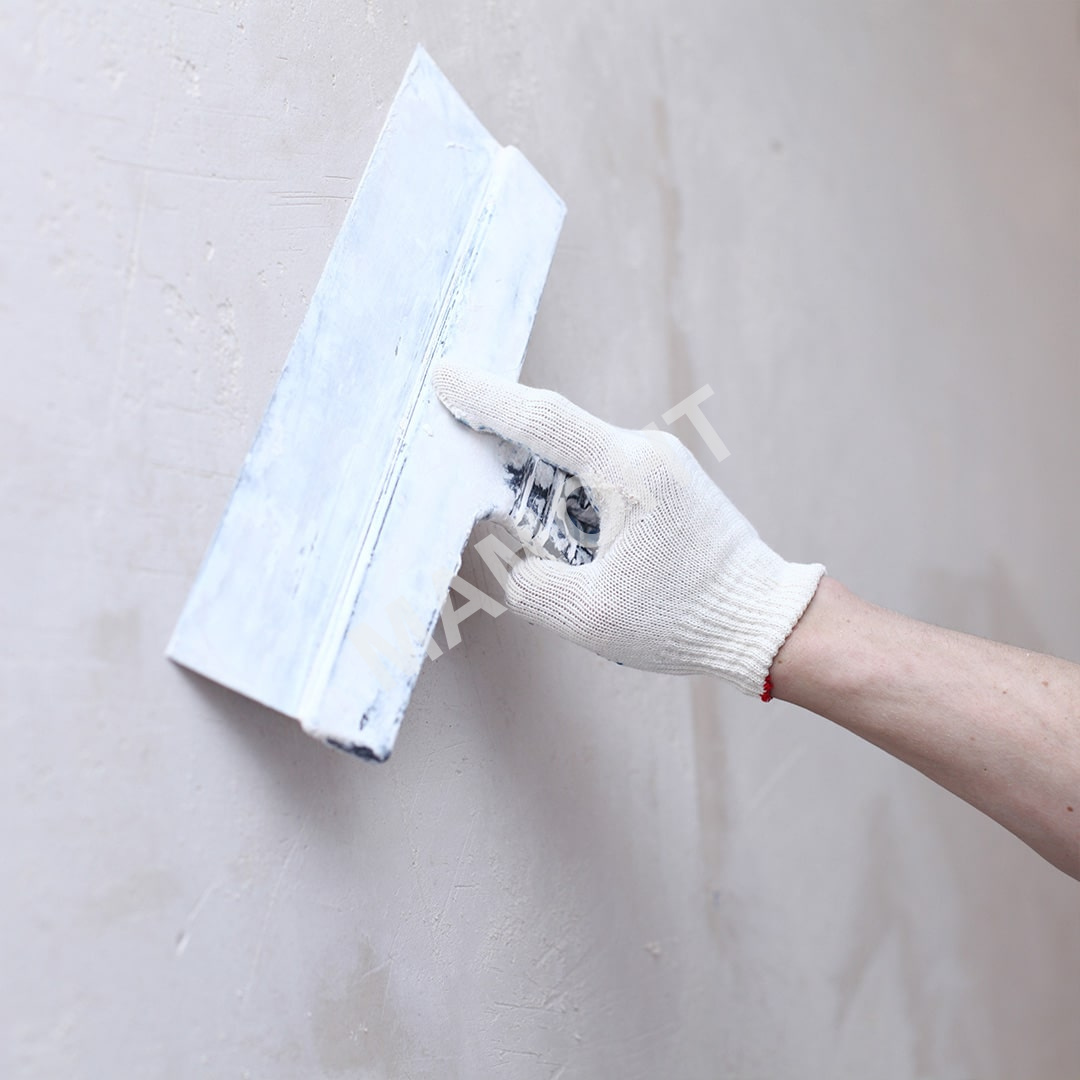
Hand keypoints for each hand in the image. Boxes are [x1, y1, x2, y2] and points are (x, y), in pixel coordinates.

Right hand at [434, 366, 824, 695]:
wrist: (764, 622)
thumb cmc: (686, 618)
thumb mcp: (588, 615)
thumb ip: (530, 583)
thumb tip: (518, 559)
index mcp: (629, 470)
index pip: (542, 419)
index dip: (486, 398)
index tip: (444, 376)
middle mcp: (646, 451)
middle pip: (555, 439)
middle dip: (510, 463)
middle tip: (477, 491)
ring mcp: (661, 464)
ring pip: (578, 464)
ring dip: (548, 498)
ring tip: (556, 555)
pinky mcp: (667, 484)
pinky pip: (602, 478)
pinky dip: (574, 503)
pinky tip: (577, 548)